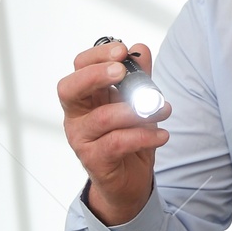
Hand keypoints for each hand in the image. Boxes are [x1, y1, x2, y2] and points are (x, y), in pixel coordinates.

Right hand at [57, 40, 170, 224]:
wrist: (129, 181)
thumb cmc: (129, 137)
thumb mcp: (137, 104)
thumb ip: (139, 78)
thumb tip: (141, 49)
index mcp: (85, 97)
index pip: (79, 68)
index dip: (97, 56)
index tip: (122, 50)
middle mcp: (76, 116)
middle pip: (69, 89)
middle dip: (95, 75)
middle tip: (122, 71)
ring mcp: (81, 139)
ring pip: (102, 118)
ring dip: (136, 110)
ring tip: (162, 109)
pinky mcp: (94, 160)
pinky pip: (117, 143)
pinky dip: (143, 135)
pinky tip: (162, 134)